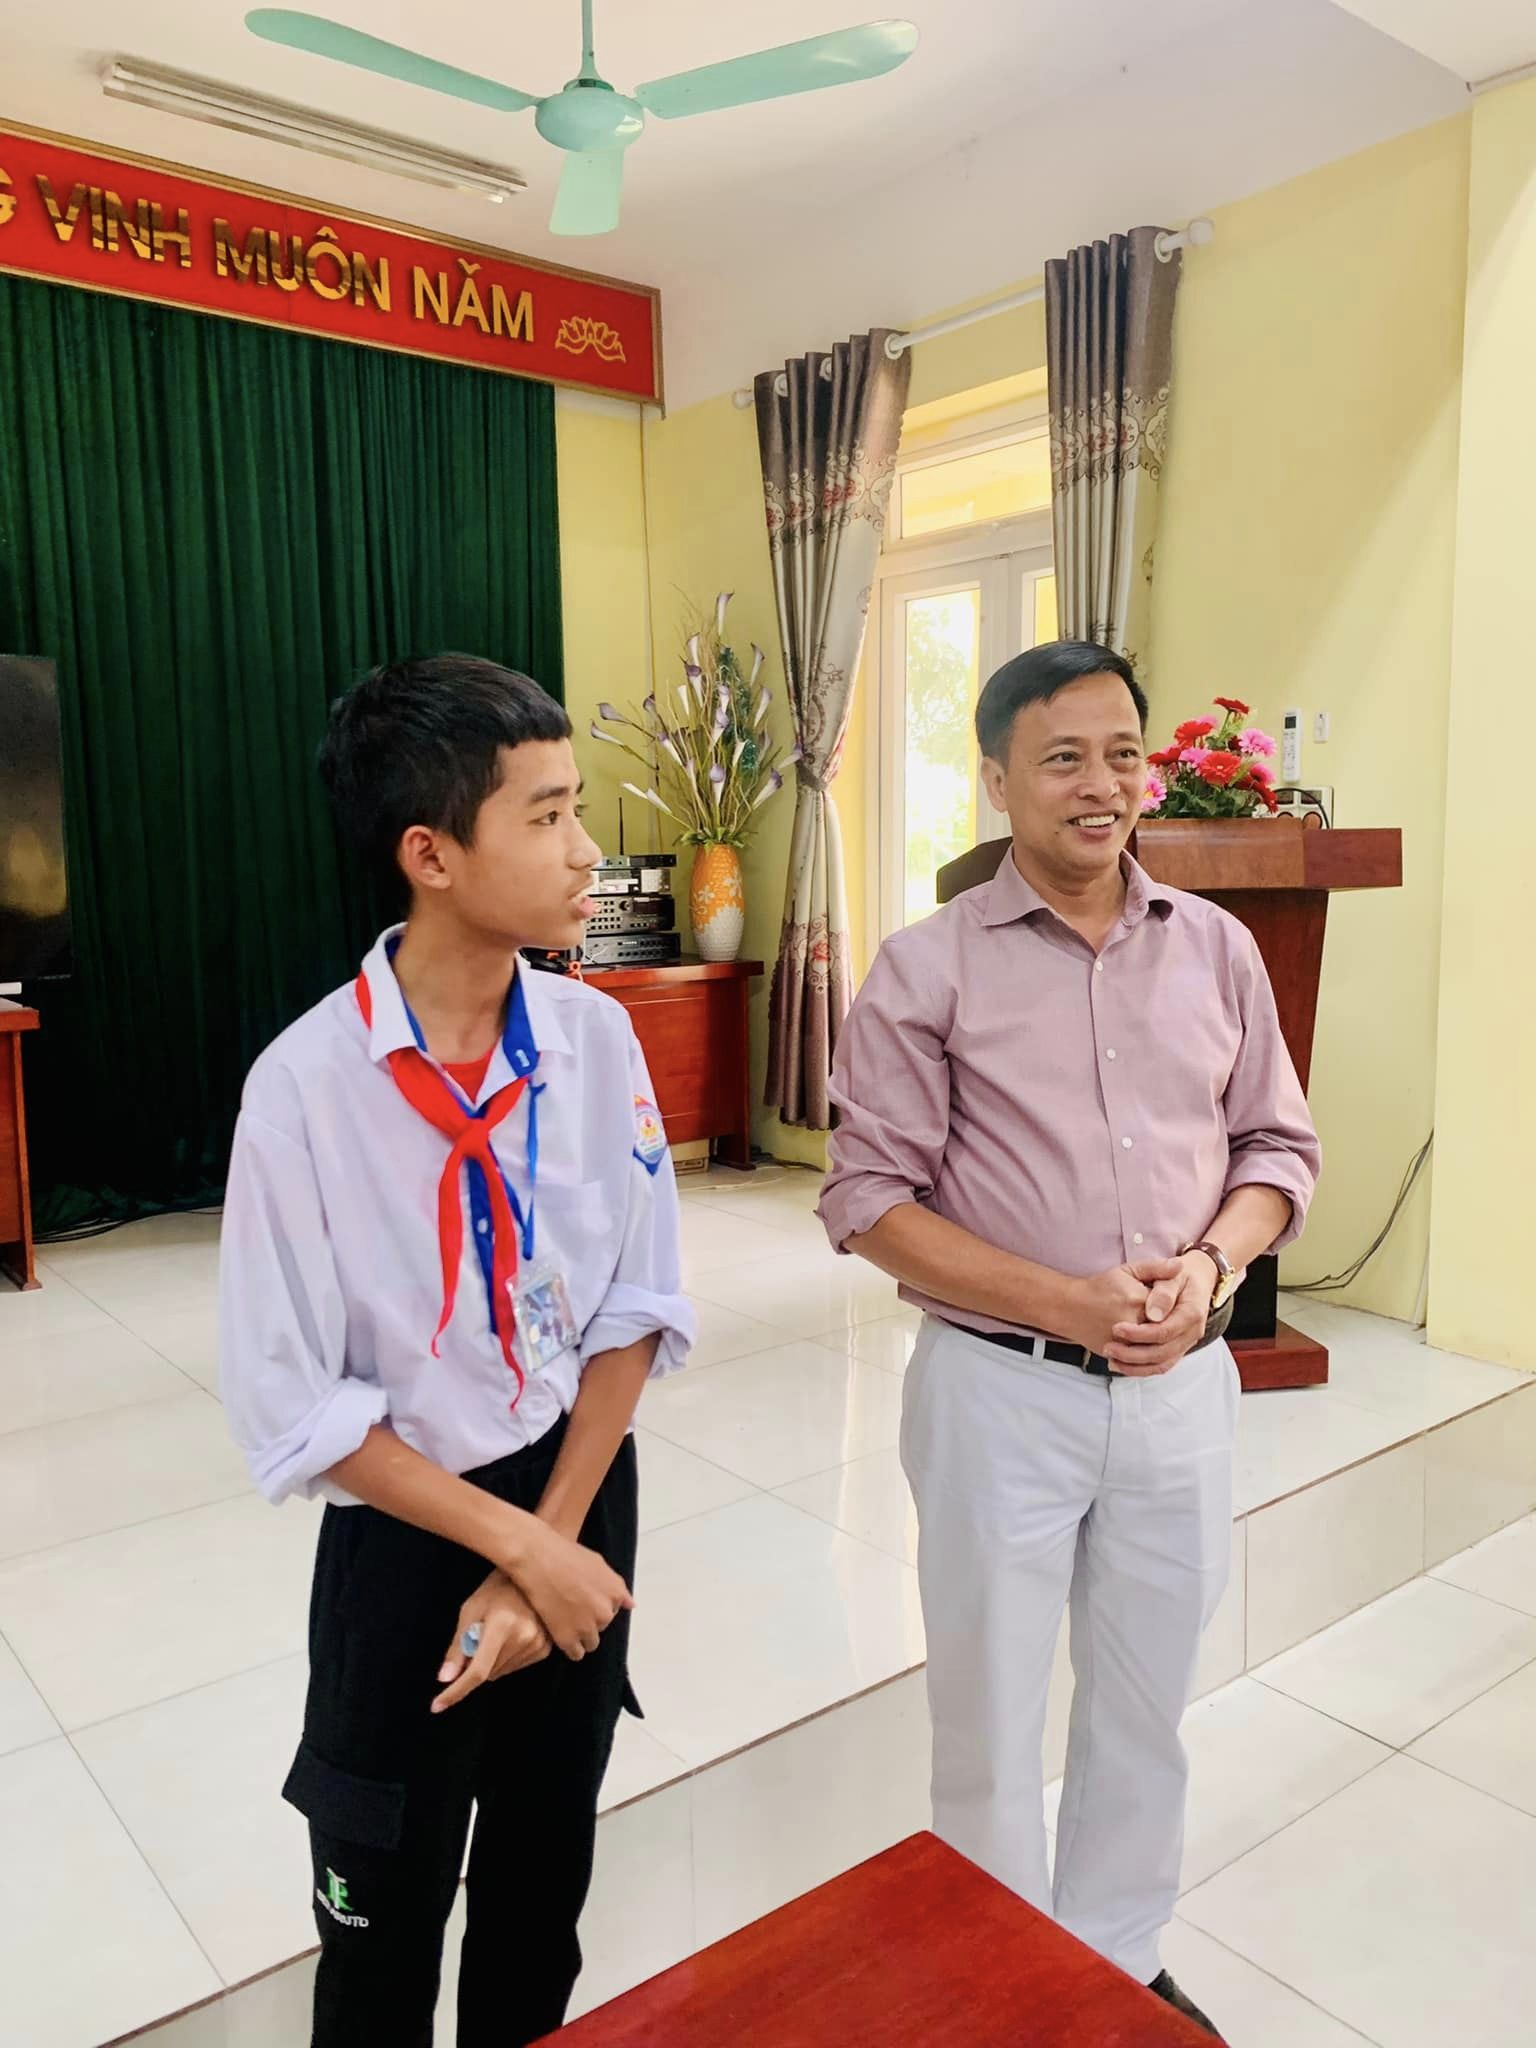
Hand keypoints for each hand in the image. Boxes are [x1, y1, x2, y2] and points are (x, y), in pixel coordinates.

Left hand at [433, 1571, 550, 1713]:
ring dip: (492, 1662)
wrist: (532, 1575)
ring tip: (498, 1632)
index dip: (455, 1691)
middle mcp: (524, 1637)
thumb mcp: (470, 1611)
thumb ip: (458, 1646)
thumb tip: (444, 1678)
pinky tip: (511, 1636)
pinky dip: (506, 1659)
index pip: (477, 1671)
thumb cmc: (495, 1589)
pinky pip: (516, 1668)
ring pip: (501, 1673)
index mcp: (502, 1625)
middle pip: (488, 1674)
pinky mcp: (546, 1649)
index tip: (436, 1706)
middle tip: (479, 1636)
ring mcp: (538, 1644)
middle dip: (476, 1663)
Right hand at [502, 1520, 632, 1661]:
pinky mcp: (567, 1638)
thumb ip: (616, 1585)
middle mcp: (605, 1612)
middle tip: (571, 1606)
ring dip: (581, 1636)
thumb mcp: (598, 1562)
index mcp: (615, 1593)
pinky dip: (570, 1647)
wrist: (537, 1559)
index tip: (584, 1598)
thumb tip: (630, 1604)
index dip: (597, 1604)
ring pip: (591, 1643)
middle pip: (602, 1626)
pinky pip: (576, 1654)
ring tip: (565, 1621)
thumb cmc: (565, 1555)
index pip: (613, 1609)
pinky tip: (561, 1635)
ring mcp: (587, 1627)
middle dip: (590, 1619)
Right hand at [1060, 1260, 1178, 1356]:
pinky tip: (1146, 1343)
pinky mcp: (1117, 1354)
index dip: (1169, 1304)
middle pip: (1165, 1327)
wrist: (1069, 1307)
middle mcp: (1133, 1322)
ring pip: (1155, 1346)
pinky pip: (1141, 1360)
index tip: (1161, 1301)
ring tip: (1148, 1328)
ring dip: (1158, 1340)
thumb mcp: (1127, 1271)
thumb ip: (1155, 1268)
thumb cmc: (1100, 1288)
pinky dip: (1148, 1354)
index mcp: (1138, 1299)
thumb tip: (1180, 1266)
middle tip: (1154, 1315)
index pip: (1170, 1306)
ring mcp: (1124, 1342)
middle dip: (1163, 1322)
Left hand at [1105, 1253, 1216, 1376]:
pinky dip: (1140, 1369)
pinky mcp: (1178, 1349)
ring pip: (1161, 1364)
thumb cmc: (1180, 1276)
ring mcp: (1187, 1343)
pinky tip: (1120, 1365)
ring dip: (1135, 1366)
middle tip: (1108, 1347)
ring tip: (1110, 1359)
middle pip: (1162, 1352)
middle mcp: (1193, 1332)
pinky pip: (1161, 1366)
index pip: (1165, 1331)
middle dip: (1133, 1353)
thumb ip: (1163, 1291)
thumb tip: (1153, 1314)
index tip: (1116, 1328)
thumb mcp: (1172, 1275)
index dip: (1139, 1333)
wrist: (1196, 1281)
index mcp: (1192, 1313)